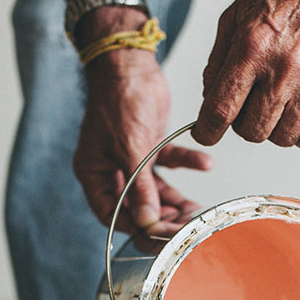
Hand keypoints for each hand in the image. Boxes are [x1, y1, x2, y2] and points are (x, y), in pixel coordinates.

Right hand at [73, 16, 211, 237]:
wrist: (130, 62)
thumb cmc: (119, 99)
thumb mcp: (130, 147)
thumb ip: (140, 186)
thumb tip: (148, 222)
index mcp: (93, 173)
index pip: (112, 215)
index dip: (137, 229)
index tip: (162, 237)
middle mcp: (110, 170)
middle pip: (136, 207)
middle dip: (162, 218)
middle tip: (186, 227)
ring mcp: (130, 159)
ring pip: (155, 191)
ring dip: (177, 200)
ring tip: (199, 209)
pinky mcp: (149, 146)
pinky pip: (169, 164)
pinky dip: (187, 164)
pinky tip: (206, 164)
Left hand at [194, 0, 299, 148]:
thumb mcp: (234, 19)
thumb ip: (218, 63)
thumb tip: (210, 99)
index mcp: (252, 50)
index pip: (221, 110)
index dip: (208, 130)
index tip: (207, 133)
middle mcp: (283, 68)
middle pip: (252, 131)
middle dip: (241, 125)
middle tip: (246, 107)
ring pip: (282, 138)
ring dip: (272, 130)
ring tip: (273, 108)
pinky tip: (296, 118)